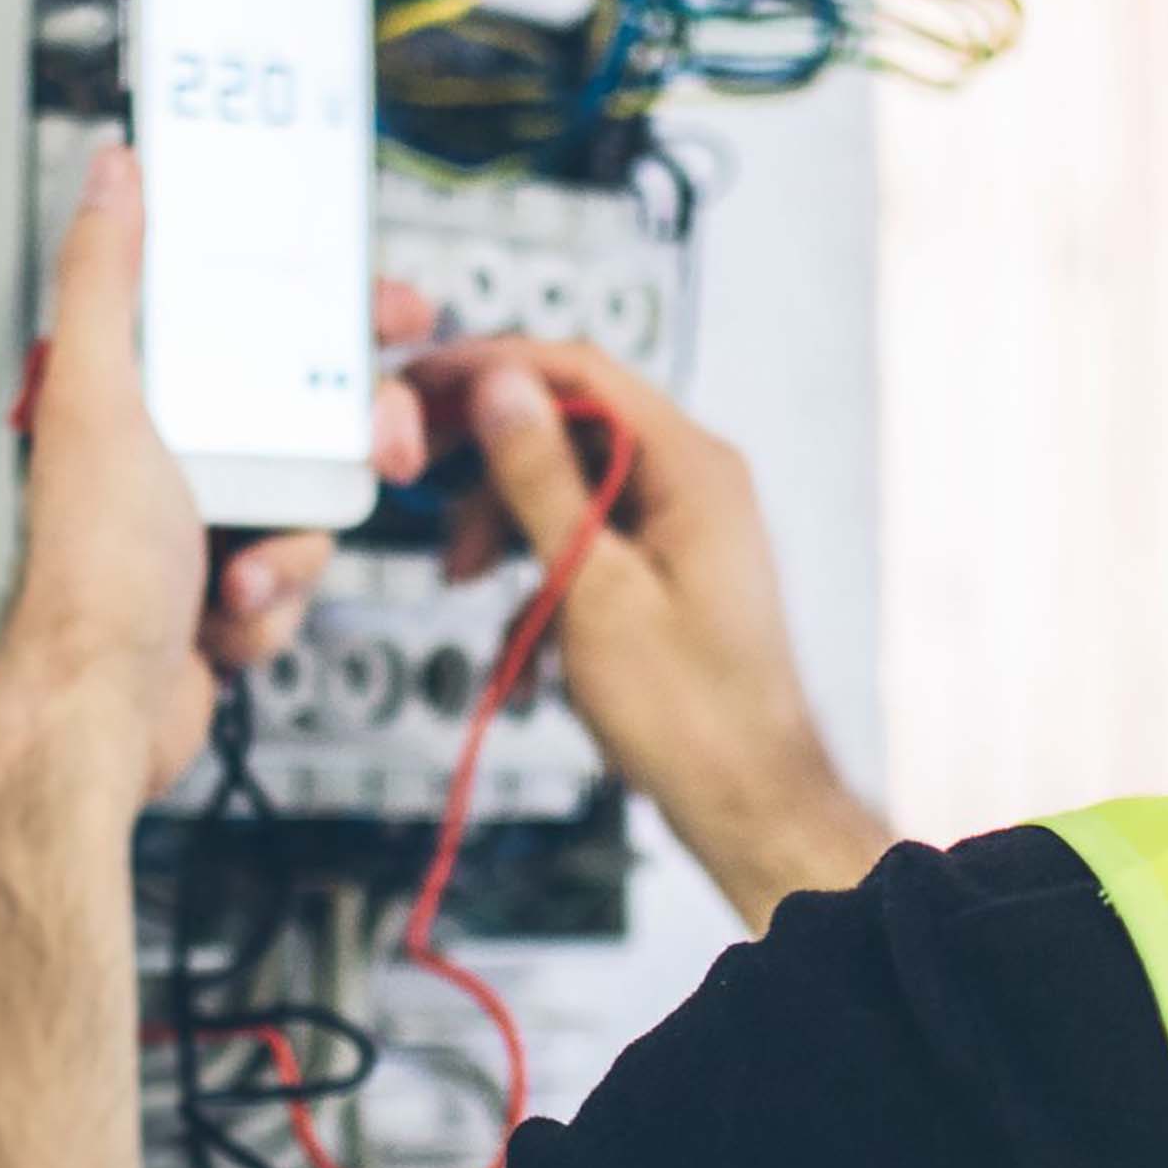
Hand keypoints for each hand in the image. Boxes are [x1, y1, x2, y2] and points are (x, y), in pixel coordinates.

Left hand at [0, 148, 427, 803]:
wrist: (108, 710)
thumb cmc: (92, 571)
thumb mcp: (100, 397)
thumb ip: (110, 278)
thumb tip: (113, 172)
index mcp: (143, 393)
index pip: (255, 321)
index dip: (333, 307)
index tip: (397, 310)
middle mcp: (173, 452)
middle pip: (310, 413)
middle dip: (355, 440)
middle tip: (390, 446)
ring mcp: (206, 523)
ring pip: (316, 501)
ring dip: (297, 543)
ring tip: (247, 569)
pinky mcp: (230, 587)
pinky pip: (300, 573)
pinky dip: (275, 598)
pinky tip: (224, 613)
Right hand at [412, 340, 890, 929]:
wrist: (747, 800)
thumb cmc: (691, 714)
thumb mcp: (592, 587)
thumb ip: (542, 479)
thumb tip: (502, 387)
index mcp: (693, 467)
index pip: (581, 371)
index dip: (490, 367)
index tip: (420, 384)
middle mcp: (695, 482)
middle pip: (569, 426)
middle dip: (490, 464)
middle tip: (421, 484)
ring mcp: (682, 525)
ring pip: (569, 488)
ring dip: (507, 529)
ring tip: (467, 580)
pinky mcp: (666, 570)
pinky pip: (586, 543)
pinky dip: (542, 579)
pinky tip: (522, 642)